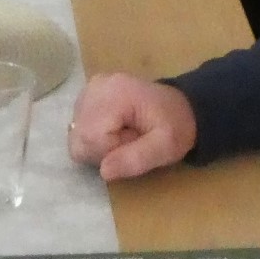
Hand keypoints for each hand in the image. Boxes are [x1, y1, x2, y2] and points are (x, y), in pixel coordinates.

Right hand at [70, 74, 198, 180]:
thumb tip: (103, 171)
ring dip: (98, 143)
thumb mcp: (166, 147)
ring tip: (124, 134)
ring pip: (76, 133)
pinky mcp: (89, 93)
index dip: (109, 153)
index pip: (90, 139)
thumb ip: (136, 159)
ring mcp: (90, 88)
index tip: (134, 145)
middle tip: (130, 142)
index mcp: (114, 95)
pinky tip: (114, 128)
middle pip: (79, 137)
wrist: (183, 106)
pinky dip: (94, 134)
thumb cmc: (176, 126)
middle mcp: (95, 87)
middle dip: (101, 150)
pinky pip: (79, 125)